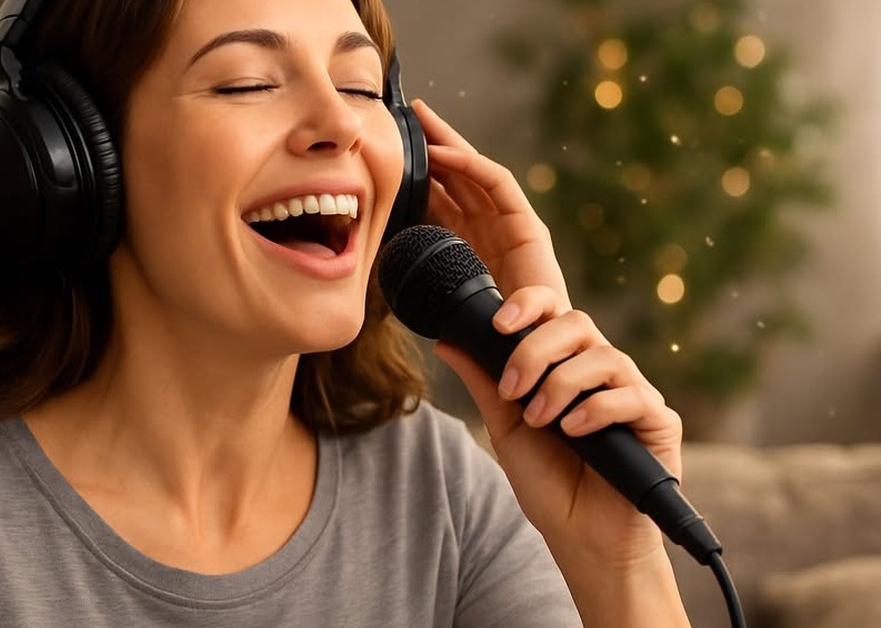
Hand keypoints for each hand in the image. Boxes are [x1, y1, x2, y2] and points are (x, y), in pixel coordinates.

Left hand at [412, 99, 684, 567]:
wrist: (585, 535)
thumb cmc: (545, 470)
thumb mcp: (499, 414)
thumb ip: (480, 368)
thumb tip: (443, 329)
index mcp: (545, 345)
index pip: (516, 262)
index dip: (481, 196)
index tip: (441, 150)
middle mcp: (585, 349)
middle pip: (554, 300)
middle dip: (525, 312)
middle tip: (501, 340)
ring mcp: (621, 376)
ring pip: (582, 342)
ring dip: (547, 378)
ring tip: (529, 413)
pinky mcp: (650, 410)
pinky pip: (617, 387)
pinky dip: (584, 408)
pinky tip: (567, 430)